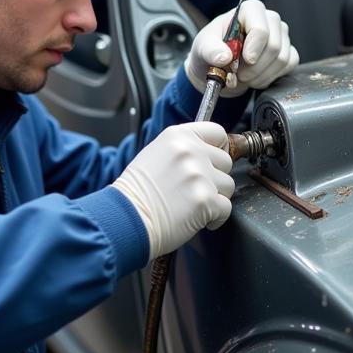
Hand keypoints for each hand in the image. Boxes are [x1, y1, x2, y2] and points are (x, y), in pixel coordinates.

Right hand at [112, 122, 234, 259]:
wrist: (124, 220)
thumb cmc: (136, 193)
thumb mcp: (155, 154)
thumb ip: (183, 150)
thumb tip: (208, 154)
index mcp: (178, 136)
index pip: (218, 133)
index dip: (219, 149)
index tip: (213, 162)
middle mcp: (191, 151)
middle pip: (226, 161)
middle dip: (215, 178)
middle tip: (194, 190)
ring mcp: (199, 175)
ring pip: (228, 186)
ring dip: (215, 198)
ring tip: (191, 205)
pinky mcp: (205, 200)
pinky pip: (226, 208)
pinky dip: (215, 218)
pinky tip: (196, 219)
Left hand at [184, 0, 298, 97]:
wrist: (219, 66)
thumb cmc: (212, 50)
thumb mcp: (202, 48)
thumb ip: (210, 50)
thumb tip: (224, 57)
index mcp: (250, 10)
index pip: (261, 29)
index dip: (254, 48)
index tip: (245, 61)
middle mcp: (269, 19)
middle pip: (273, 46)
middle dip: (254, 67)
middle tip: (238, 74)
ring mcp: (281, 35)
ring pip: (281, 58)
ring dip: (260, 75)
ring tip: (244, 76)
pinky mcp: (288, 50)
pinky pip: (289, 65)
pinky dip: (270, 77)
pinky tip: (256, 77)